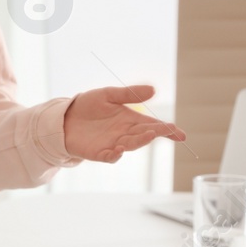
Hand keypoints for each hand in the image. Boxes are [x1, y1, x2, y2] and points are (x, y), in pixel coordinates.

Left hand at [63, 84, 185, 162]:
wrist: (64, 117)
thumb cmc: (88, 106)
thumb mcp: (108, 95)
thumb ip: (129, 94)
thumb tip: (153, 90)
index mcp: (130, 119)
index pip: (153, 125)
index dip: (167, 130)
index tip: (181, 134)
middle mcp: (125, 133)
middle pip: (145, 134)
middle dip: (157, 132)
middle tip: (167, 130)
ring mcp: (113, 144)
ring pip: (130, 145)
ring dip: (140, 141)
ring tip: (149, 134)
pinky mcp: (99, 153)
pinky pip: (110, 156)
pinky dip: (115, 154)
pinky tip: (119, 148)